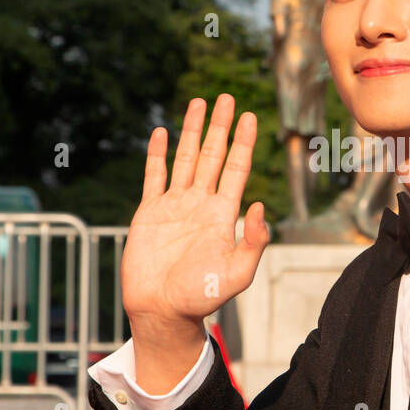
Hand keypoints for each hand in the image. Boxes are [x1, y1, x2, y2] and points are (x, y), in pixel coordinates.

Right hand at [121, 94, 269, 330]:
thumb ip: (253, 242)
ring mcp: (174, 206)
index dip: (243, 142)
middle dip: (221, 126)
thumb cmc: (201, 297)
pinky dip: (156, 154)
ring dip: (193, 131)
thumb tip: (260, 205)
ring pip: (186, 159)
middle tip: (227, 98)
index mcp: (222, 214)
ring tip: (199, 103)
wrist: (162, 311)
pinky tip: (160, 133)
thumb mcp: (237, 273)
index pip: (236, 169)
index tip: (250, 117)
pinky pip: (153, 177)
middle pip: (214, 155)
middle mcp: (200, 204)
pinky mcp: (149, 212)